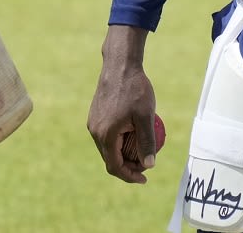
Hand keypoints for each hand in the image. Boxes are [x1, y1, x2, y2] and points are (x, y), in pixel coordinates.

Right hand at [87, 25, 158, 183]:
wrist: (119, 65)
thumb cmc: (134, 89)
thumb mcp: (145, 116)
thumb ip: (147, 142)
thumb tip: (149, 165)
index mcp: (106, 135)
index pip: (115, 166)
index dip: (130, 176)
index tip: (144, 177)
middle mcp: (95, 131)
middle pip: (109, 159)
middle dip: (128, 166)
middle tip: (146, 163)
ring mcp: (93, 122)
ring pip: (107, 148)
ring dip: (123, 154)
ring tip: (141, 150)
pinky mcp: (95, 115)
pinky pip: (106, 136)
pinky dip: (118, 142)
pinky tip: (132, 135)